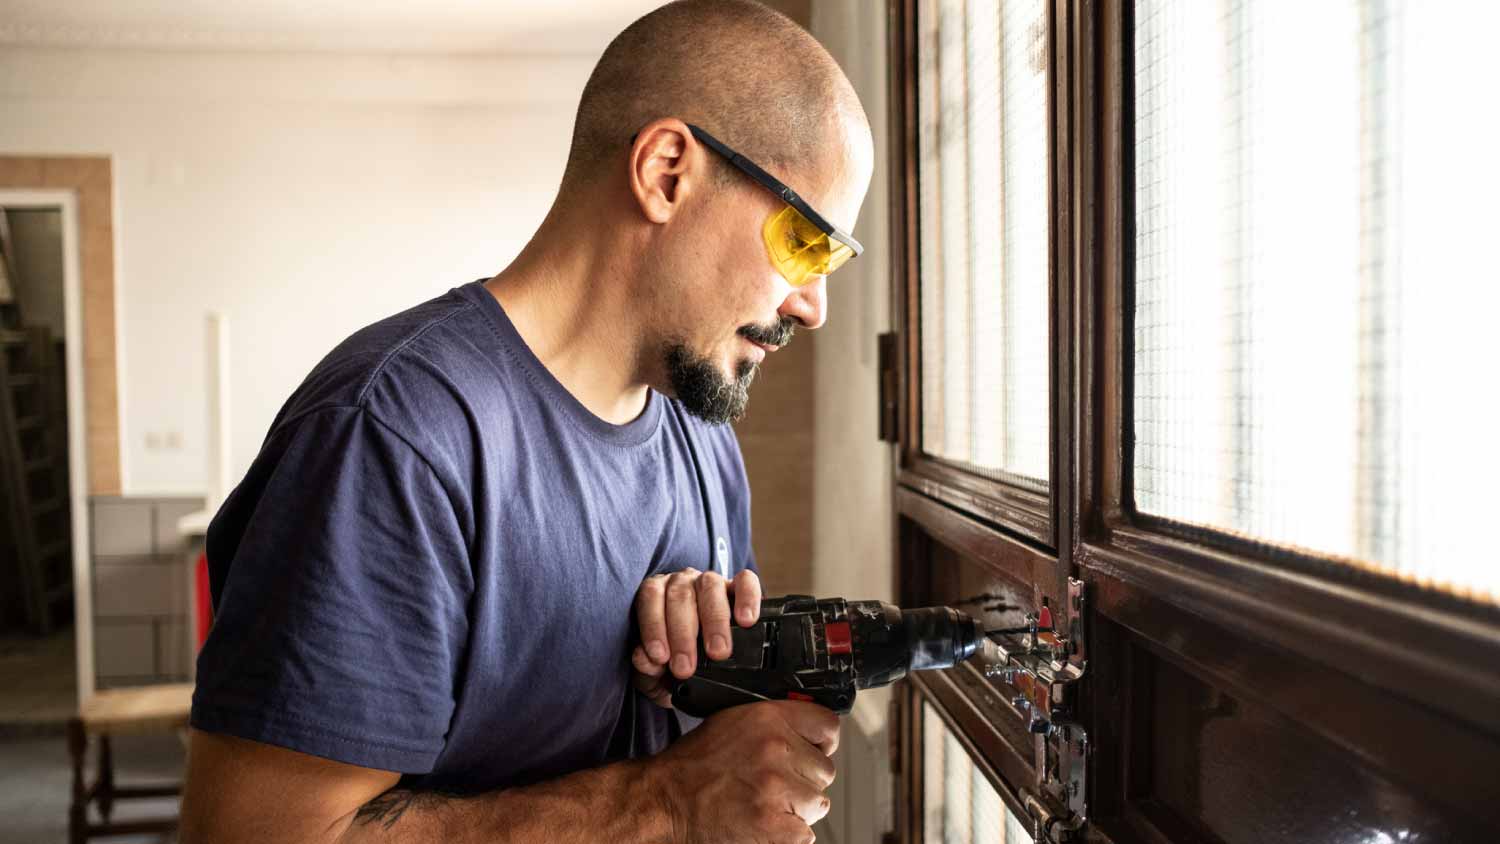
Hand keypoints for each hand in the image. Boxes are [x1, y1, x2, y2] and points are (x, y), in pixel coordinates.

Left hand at [632, 567, 761, 708]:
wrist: (704, 664)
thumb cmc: (675, 663)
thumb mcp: (656, 672)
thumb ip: (646, 667)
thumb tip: (644, 659)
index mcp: (657, 594)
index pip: (651, 597)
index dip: (653, 626)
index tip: (659, 658)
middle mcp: (682, 582)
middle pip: (680, 595)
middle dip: (683, 634)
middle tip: (686, 668)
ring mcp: (712, 581)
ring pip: (710, 586)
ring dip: (714, 621)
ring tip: (718, 652)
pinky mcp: (739, 586)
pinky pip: (745, 582)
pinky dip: (747, 598)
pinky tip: (747, 621)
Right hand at [645, 700, 838, 843]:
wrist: (664, 803)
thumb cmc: (693, 767)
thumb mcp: (731, 723)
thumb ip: (773, 723)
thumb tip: (809, 733)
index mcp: (767, 719)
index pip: (828, 726)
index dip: (822, 741)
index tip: (814, 750)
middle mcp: (776, 750)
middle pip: (825, 770)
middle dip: (803, 780)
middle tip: (772, 785)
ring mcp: (778, 790)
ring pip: (818, 803)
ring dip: (796, 809)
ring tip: (763, 804)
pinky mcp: (778, 828)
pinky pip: (806, 833)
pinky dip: (787, 834)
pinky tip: (761, 824)